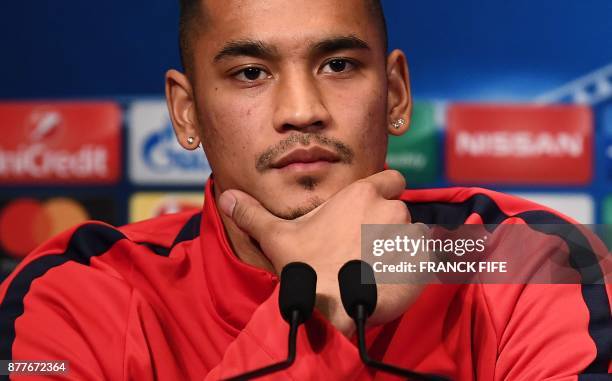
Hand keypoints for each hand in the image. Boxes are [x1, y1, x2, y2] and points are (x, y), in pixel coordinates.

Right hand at [218, 170, 423, 335]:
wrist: (334, 312)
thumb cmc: (307, 270)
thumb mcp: (277, 238)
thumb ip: (254, 214)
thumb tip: (226, 196)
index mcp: (362, 195)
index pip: (392, 179)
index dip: (385, 192)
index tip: (372, 210)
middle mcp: (392, 209)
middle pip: (400, 209)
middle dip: (387, 224)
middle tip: (364, 248)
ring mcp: (411, 236)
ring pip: (413, 235)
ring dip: (401, 247)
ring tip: (376, 268)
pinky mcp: (425, 264)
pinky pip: (426, 259)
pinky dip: (413, 268)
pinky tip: (390, 280)